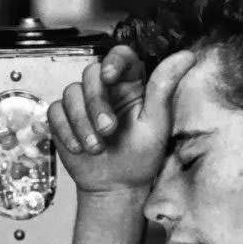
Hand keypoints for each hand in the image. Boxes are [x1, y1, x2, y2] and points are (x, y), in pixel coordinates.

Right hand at [48, 45, 195, 192]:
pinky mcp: (63, 120)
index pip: (120, 56)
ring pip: (70, 93)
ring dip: (81, 122)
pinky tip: (78, 148)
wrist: (116, 187)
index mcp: (131, 86)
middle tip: (107, 130)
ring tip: (95, 148)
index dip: (112, 61)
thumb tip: (187, 56)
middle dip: (95, 102)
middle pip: (90, 74)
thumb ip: (164, 88)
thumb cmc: (140, 158)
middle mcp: (105, 91)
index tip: (109, 77)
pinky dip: (65, 131)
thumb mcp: (156, 123)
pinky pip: (55, 113)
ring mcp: (82, 105)